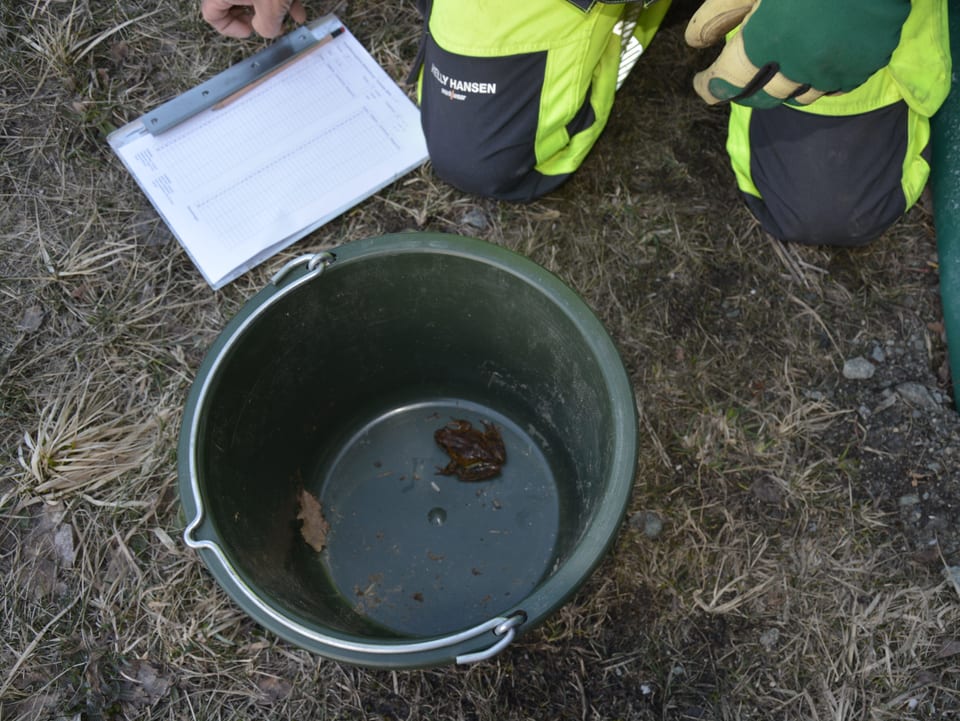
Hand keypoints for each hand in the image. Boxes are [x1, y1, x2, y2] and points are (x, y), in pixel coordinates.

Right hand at [201, 0, 306, 38]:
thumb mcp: (271, 9)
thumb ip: (266, 27)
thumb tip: (268, 30)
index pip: (212, 13)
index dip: (230, 28)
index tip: (250, 31)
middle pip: (232, 2)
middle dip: (255, 16)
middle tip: (268, 24)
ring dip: (272, 7)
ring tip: (291, 18)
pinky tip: (297, 7)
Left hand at [684, 0, 909, 107]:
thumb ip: (720, 11)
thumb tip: (694, 41)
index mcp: (768, 40)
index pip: (727, 82)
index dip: (710, 87)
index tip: (701, 85)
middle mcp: (801, 64)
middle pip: (763, 98)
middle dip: (744, 93)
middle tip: (735, 83)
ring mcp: (837, 66)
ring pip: (801, 97)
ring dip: (782, 90)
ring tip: (775, 73)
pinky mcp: (869, 61)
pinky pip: (836, 86)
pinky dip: (819, 82)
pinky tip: (813, 64)